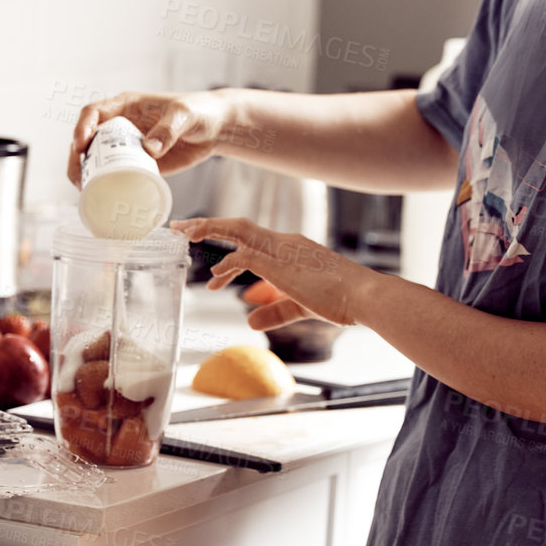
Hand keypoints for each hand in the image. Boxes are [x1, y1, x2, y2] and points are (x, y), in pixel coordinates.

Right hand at [68, 90, 233, 185]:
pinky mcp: (137, 165)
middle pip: (87, 140)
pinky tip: (100, 200)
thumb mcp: (185, 115)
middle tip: (79, 178)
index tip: (81, 144)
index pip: (93, 113)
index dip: (82, 127)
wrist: (215, 129)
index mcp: (125, 105)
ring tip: (85, 192)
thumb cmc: (200, 111)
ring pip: (96, 160)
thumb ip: (170, 128)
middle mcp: (120, 126)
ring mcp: (127, 147)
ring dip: (86, 175)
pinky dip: (104, 187)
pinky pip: (115, 176)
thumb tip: (150, 148)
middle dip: (77, 159)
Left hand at [170, 216, 376, 331]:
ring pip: (237, 230)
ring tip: (185, 236)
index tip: (208, 244)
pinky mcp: (279, 264)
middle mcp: (284, 241)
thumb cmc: (342, 299)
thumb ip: (275, 311)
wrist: (363, 295)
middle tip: (181, 227)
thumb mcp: (301, 305)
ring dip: (208, 230)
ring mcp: (282, 249)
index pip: (252, 236)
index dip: (228, 238)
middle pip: (238, 225)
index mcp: (292, 246)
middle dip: (208, 224)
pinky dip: (226, 263)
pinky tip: (215, 277)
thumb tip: (250, 321)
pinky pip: (244, 257)